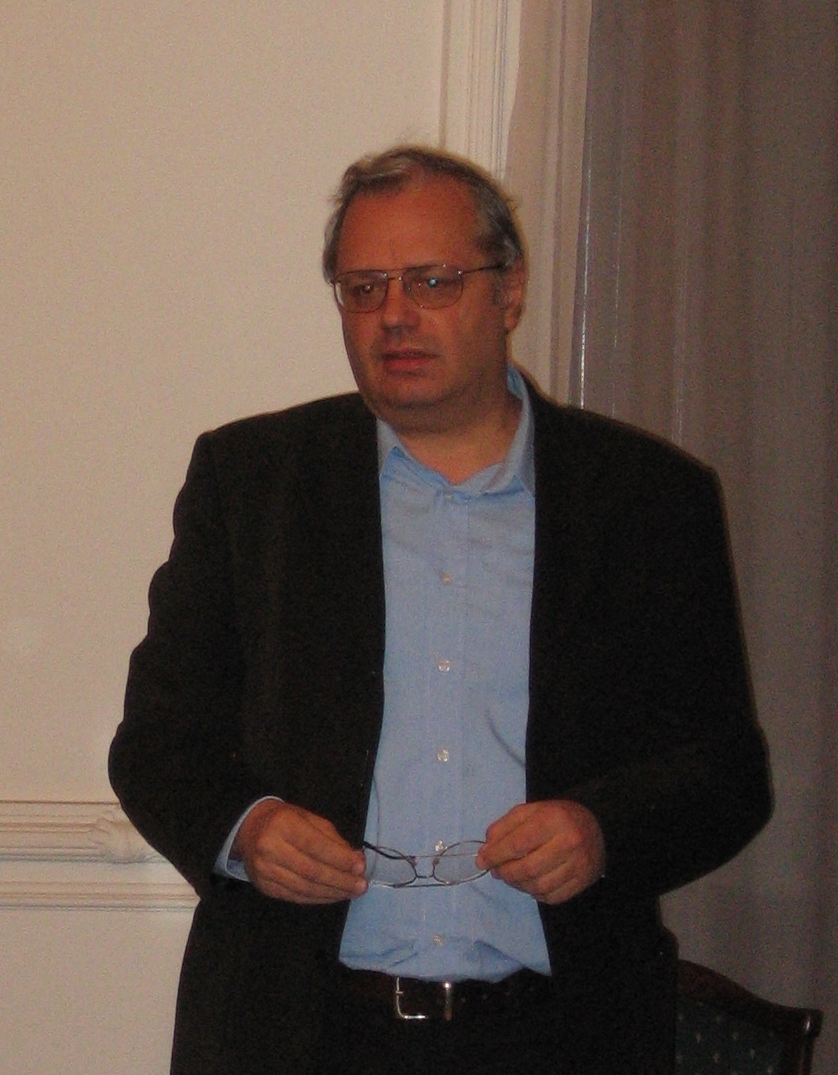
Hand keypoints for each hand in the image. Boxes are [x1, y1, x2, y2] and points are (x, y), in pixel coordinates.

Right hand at [233, 800, 367, 904]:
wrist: (249, 829)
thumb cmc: (284, 820)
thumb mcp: (308, 818)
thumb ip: (332, 838)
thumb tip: (356, 860)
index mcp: (283, 825)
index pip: (316, 846)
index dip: (340, 859)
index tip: (360, 867)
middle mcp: (270, 849)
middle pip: (312, 871)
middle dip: (340, 880)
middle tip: (361, 885)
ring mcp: (265, 871)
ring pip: (305, 888)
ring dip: (332, 893)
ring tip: (351, 892)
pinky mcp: (265, 888)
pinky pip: (296, 897)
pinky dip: (318, 898)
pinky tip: (333, 896)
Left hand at [476, 800, 605, 904]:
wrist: (597, 825)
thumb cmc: (557, 817)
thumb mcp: (529, 811)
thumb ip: (505, 827)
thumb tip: (486, 850)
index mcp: (552, 820)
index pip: (518, 843)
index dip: (495, 855)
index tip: (482, 861)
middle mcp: (568, 843)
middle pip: (527, 868)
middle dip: (505, 872)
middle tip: (497, 871)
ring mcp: (578, 865)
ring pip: (538, 886)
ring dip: (518, 885)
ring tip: (512, 876)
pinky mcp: (583, 882)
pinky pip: (552, 897)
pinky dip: (536, 893)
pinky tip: (531, 883)